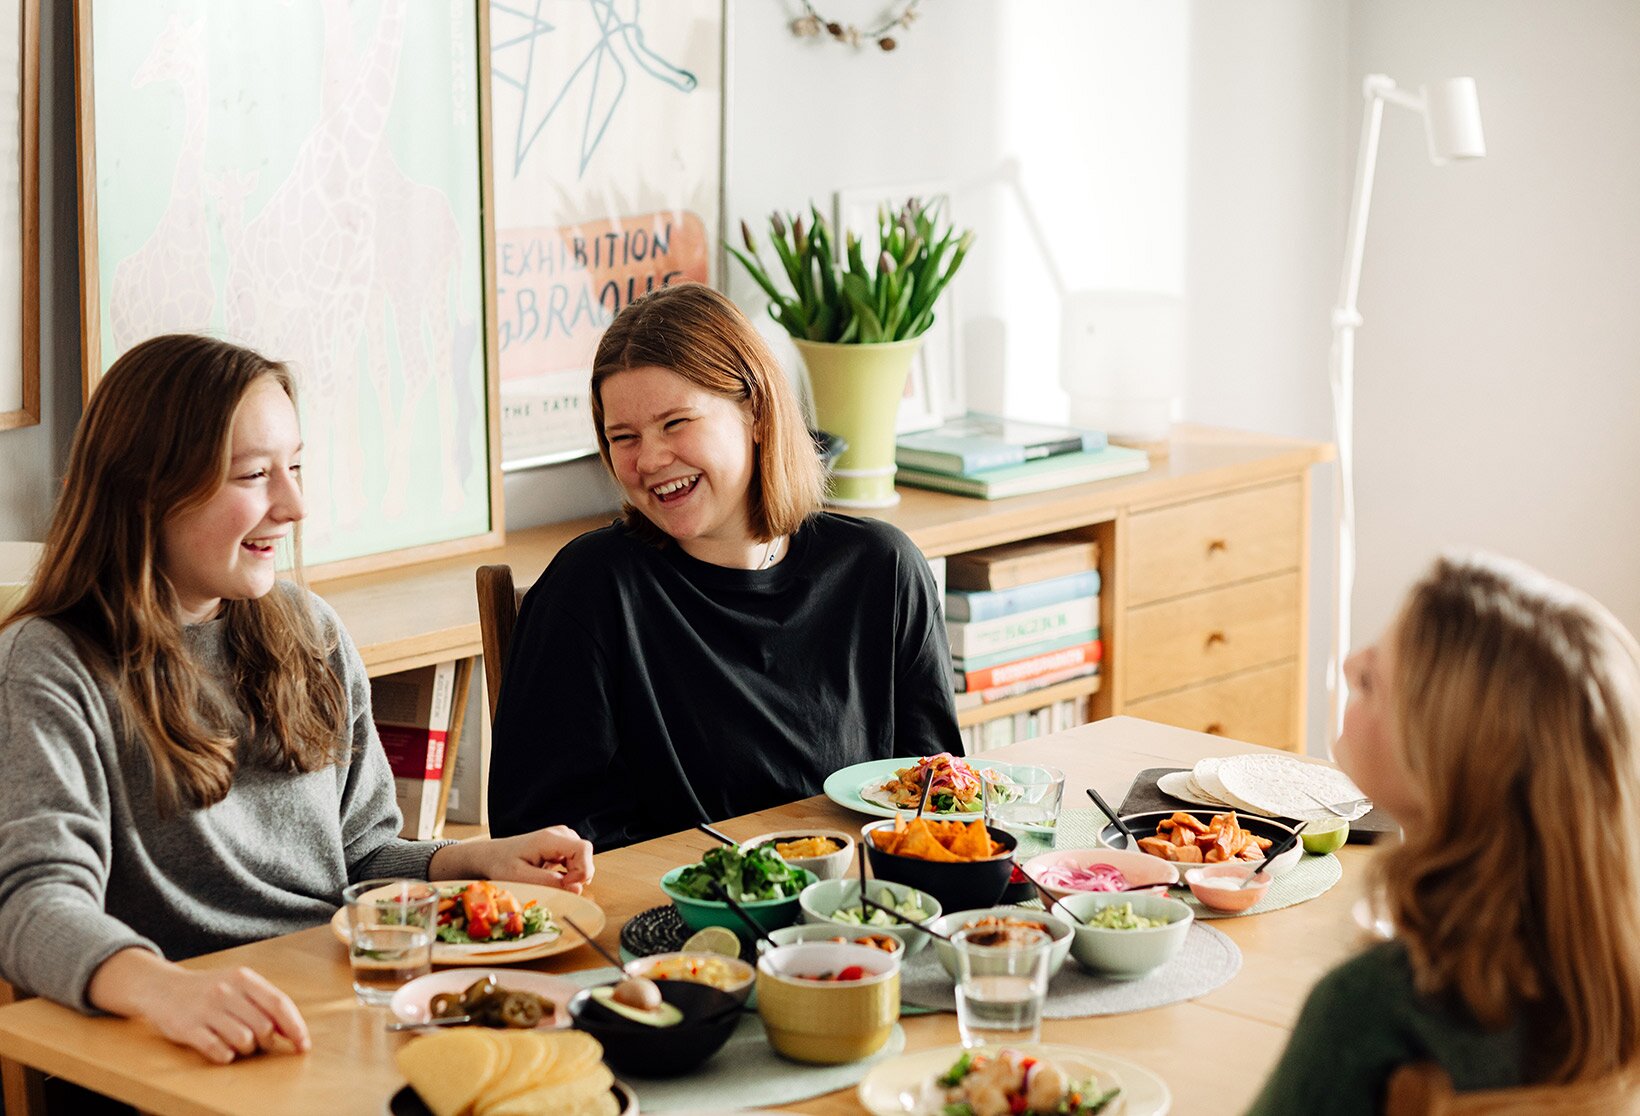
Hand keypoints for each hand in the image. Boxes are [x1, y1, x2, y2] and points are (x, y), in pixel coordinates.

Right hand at [89, 949, 310, 1064]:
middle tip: (258, 1042)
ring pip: (244, 1041)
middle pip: (264, 1027)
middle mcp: (226, 991)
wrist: (160, 987)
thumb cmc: (209, 990)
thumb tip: (292, 1030)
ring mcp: (205, 1010)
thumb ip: (264, 1001)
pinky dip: (226, 1055)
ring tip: (238, 1044)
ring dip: (246, 1050)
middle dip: (267, 1042)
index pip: (280, 1004)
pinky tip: (222, 1049)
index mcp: (244, 978)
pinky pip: (218, 1051)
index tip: (303, 1046)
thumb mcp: (238, 984)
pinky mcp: (187, 1028)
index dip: (296, 1028)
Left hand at [429, 825, 594, 891]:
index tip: (567, 885)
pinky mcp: (560, 845)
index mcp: (550, 839)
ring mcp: (560, 838)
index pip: (584, 849)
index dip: (583, 870)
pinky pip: (575, 860)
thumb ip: (550, 883)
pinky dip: (568, 873)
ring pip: (582, 859)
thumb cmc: (501, 865)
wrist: (490, 856)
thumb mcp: (522, 878)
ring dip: (572, 875)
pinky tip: (551, 876)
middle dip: (577, 876)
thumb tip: (577, 889)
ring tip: (549, 880)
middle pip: (585, 855)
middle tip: (556, 886)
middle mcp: (559, 834)